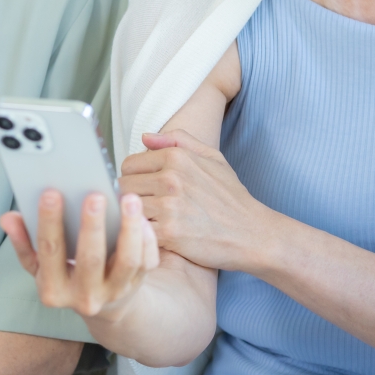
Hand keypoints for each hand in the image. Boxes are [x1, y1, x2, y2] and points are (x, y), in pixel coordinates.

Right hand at [2, 190, 160, 317]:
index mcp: (53, 289)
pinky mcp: (137, 285)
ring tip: (127, 199)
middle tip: (94, 195)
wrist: (104, 308)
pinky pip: (146, 261)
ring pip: (126, 260)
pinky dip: (146, 238)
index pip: (49, 252)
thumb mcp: (39, 266)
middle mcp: (84, 296)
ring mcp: (114, 292)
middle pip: (90, 259)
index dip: (49, 222)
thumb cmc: (68, 277)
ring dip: (128, 227)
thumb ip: (23, 242)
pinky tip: (140, 216)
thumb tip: (8, 218)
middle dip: (92, 226)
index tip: (50, 192)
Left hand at [120, 131, 274, 271]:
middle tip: (146, 209)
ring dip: (134, 217)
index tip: (146, 190)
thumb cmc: (231, 196)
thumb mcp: (213, 158)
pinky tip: (154, 236)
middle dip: (131, 198)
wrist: (251, 232)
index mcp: (176, 157)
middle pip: (123, 186)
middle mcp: (170, 178)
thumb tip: (145, 137)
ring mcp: (168, 206)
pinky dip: (141, 235)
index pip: (129, 164)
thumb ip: (178, 140)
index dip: (134, 178)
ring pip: (126, 208)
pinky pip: (137, 230)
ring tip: (148, 222)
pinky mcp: (168, 233)